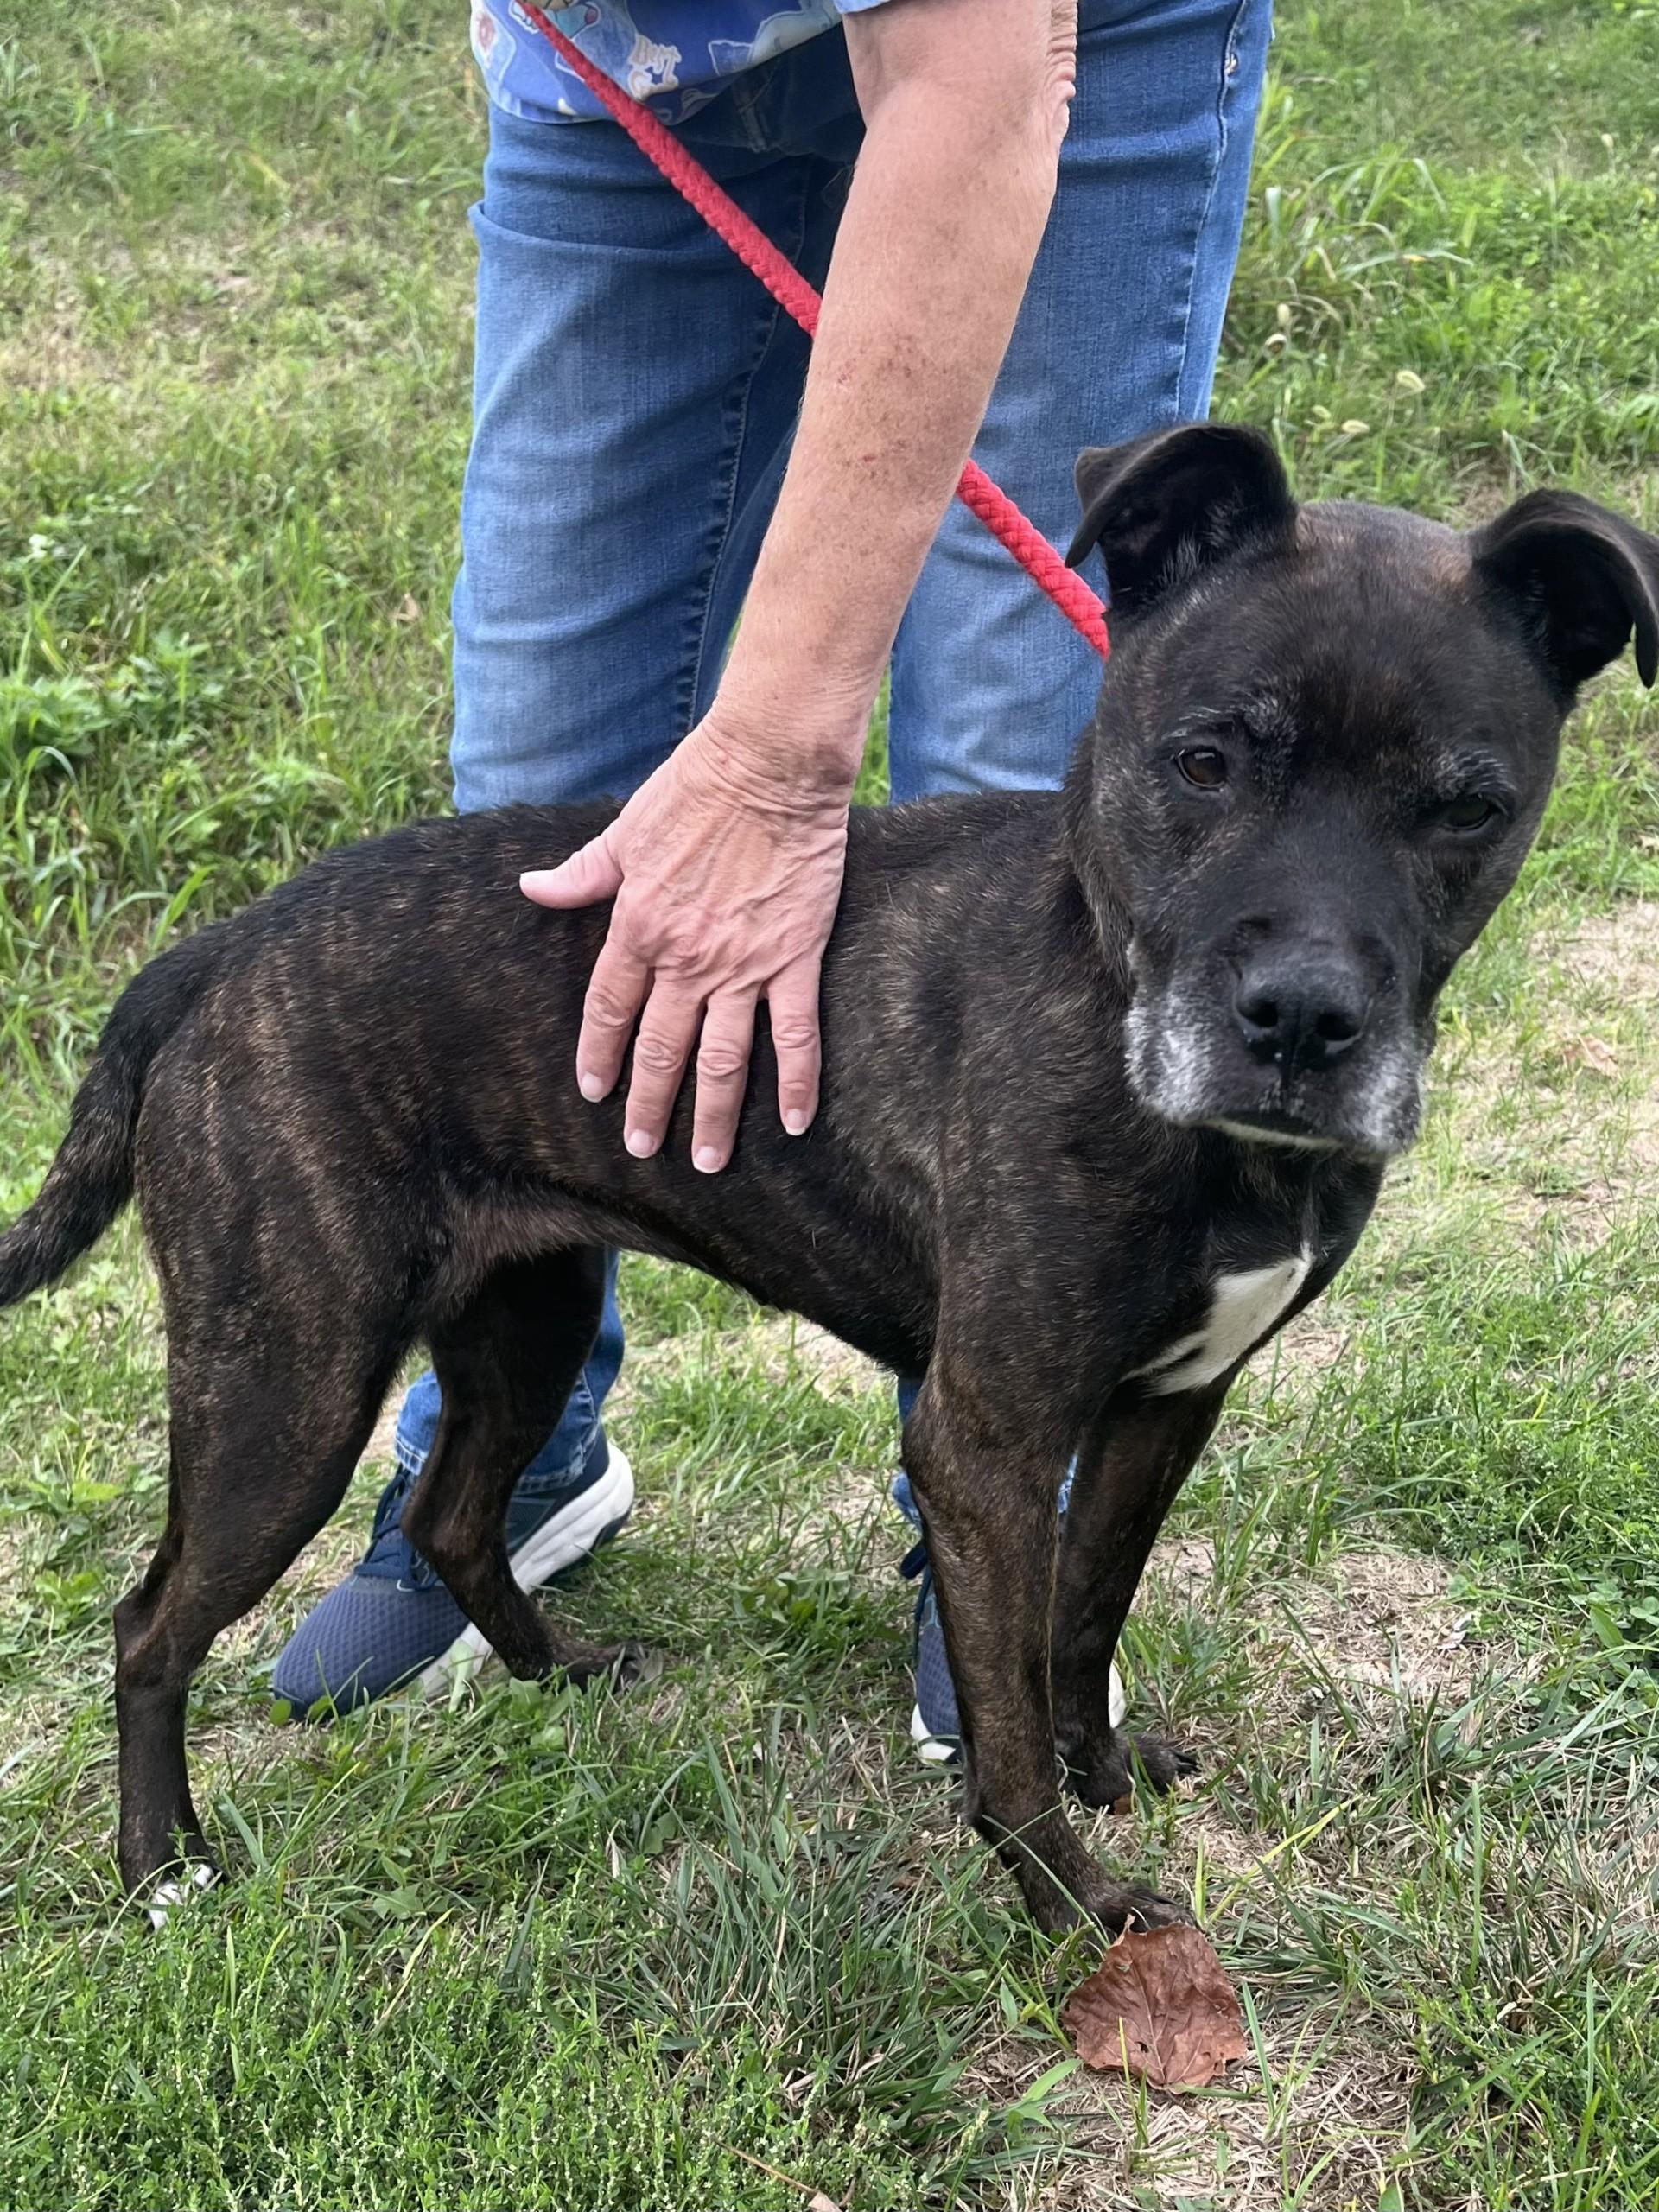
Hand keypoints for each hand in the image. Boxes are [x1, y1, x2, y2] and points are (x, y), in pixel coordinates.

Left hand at [520, 716, 853, 1172]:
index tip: (595, 1091)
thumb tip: (530, 889)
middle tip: (643, 1147)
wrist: (769, 767)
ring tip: (709, 1159)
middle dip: (650, 1103)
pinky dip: (798, 1082)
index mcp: (639, 926)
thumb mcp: (624, 830)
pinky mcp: (795, 958)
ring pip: (724, 1058)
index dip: (600, 1054)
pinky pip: (796, 1034)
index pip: (610, 1009)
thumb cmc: (695, 788)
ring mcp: (744, 965)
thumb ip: (580, 874)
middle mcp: (687, 958)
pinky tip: (799, 1123)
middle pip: (662, 1048)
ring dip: (715, 1115)